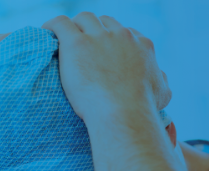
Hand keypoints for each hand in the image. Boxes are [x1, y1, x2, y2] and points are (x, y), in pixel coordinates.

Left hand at [42, 13, 170, 120]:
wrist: (123, 113)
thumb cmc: (142, 109)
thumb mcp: (162, 94)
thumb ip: (162, 81)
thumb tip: (161, 77)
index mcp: (142, 45)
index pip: (125, 32)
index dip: (112, 40)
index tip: (102, 53)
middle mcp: (122, 36)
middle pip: (104, 23)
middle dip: (93, 31)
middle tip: (82, 48)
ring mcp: (98, 38)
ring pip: (84, 19)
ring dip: (75, 27)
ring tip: (63, 41)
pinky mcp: (76, 44)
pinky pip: (61, 24)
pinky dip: (53, 26)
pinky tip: (47, 33)